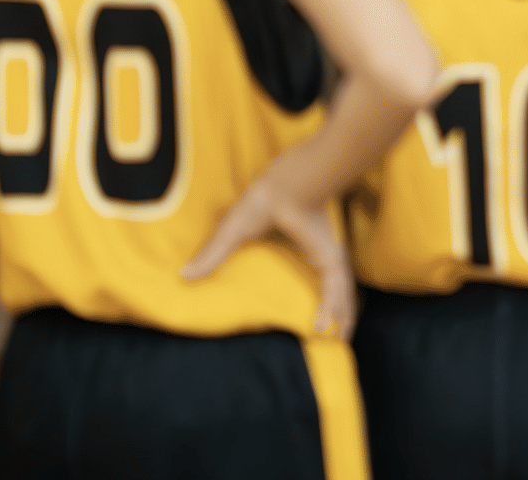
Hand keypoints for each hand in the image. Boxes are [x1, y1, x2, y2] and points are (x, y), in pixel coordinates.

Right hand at [183, 169, 355, 337]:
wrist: (283, 188)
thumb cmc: (261, 204)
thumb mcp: (231, 235)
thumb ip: (213, 255)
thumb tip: (184, 275)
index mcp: (302, 246)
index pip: (314, 272)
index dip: (318, 289)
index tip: (317, 310)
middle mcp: (320, 252)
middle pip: (334, 285)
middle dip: (341, 306)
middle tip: (341, 330)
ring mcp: (327, 255)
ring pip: (340, 291)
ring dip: (343, 314)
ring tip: (343, 338)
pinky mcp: (329, 258)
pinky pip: (334, 289)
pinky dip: (332, 310)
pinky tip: (323, 330)